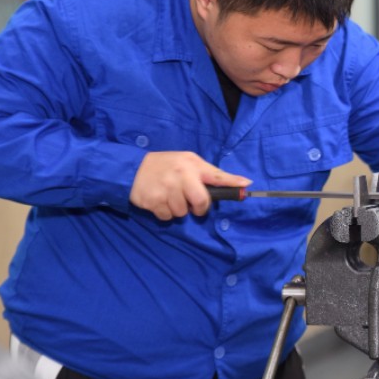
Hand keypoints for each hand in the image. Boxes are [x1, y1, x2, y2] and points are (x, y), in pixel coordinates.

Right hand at [130, 151, 250, 220]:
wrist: (132, 169)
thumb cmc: (166, 166)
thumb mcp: (187, 162)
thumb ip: (210, 173)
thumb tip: (242, 182)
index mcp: (191, 164)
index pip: (216, 174)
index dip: (232, 182)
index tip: (246, 185)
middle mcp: (180, 175)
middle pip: (201, 201)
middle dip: (199, 208)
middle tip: (191, 203)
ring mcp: (166, 188)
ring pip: (182, 212)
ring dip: (178, 209)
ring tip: (170, 197)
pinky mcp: (153, 200)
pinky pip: (167, 217)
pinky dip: (165, 213)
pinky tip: (159, 200)